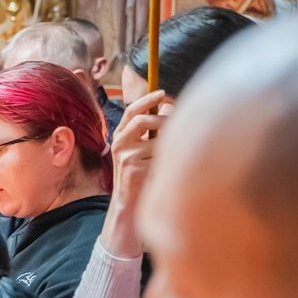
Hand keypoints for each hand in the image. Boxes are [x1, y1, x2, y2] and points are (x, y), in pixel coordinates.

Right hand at [101, 91, 167, 256]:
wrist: (130, 204)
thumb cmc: (141, 176)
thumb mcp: (144, 149)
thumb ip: (153, 131)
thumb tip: (169, 108)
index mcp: (121, 135)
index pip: (132, 110)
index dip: (148, 100)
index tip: (163, 93)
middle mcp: (119, 141)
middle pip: (142, 118)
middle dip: (162, 118)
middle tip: (177, 121)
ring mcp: (125, 153)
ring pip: (157, 137)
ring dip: (170, 142)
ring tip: (176, 150)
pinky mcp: (133, 164)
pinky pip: (160, 153)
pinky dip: (169, 158)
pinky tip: (168, 167)